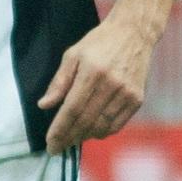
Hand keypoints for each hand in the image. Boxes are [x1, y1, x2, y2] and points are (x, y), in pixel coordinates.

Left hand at [37, 12, 155, 153]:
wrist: (134, 32)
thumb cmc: (99, 43)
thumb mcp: (73, 55)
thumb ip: (59, 82)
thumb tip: (44, 105)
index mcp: (92, 72)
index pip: (72, 109)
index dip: (59, 130)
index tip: (50, 144)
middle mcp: (112, 85)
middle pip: (86, 121)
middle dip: (69, 138)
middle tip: (57, 148)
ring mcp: (127, 93)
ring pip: (102, 126)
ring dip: (85, 137)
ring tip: (72, 139)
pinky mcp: (137, 99)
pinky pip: (118, 124)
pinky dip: (103, 132)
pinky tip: (91, 133)